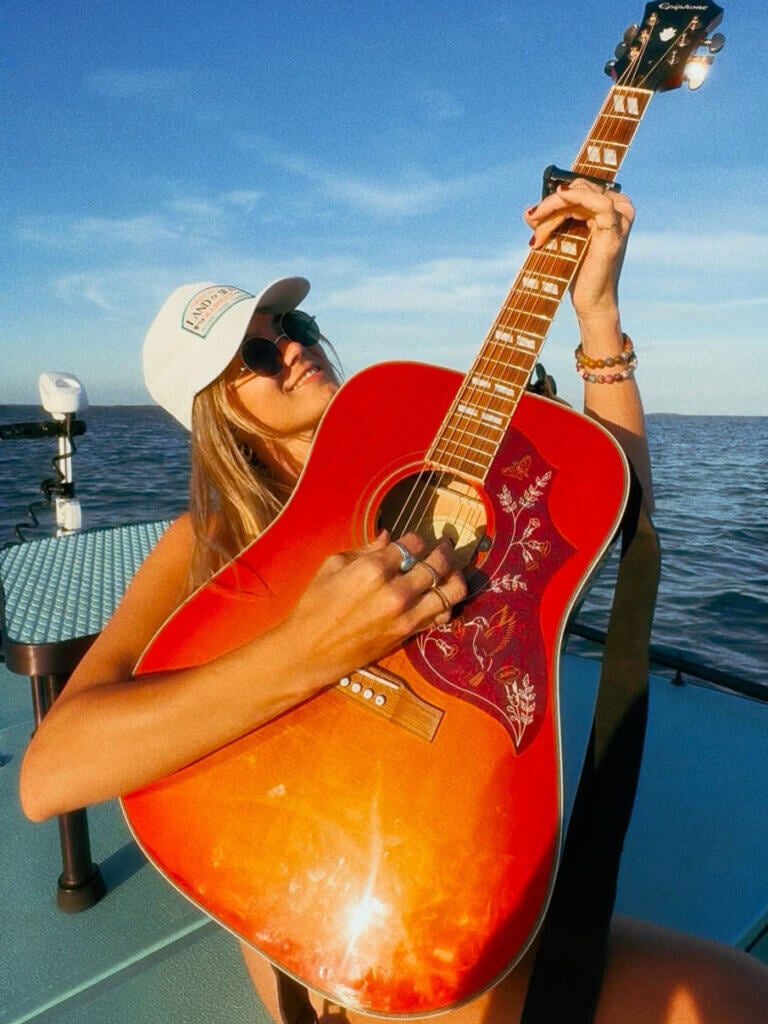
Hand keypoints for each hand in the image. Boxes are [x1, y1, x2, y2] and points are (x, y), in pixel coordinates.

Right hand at [276, 531, 466, 684]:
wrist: (309, 651)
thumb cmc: (314, 606)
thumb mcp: (332, 566)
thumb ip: (365, 549)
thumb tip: (388, 537)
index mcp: (373, 569)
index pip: (413, 544)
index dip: (416, 539)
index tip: (414, 540)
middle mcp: (395, 591)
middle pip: (437, 563)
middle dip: (443, 551)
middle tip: (444, 546)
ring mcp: (405, 615)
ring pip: (451, 590)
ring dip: (455, 576)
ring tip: (452, 570)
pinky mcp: (408, 634)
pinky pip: (442, 615)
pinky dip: (447, 604)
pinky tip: (440, 597)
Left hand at [524, 180, 634, 321]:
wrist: (591, 301)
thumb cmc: (577, 272)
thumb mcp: (560, 239)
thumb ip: (548, 222)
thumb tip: (528, 211)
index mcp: (609, 207)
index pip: (578, 188)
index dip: (553, 198)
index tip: (533, 215)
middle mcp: (620, 207)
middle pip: (578, 190)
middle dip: (551, 207)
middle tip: (532, 224)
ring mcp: (620, 217)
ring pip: (581, 195)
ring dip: (554, 209)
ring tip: (539, 234)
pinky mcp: (615, 229)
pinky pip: (597, 202)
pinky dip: (574, 199)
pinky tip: (558, 201)